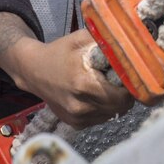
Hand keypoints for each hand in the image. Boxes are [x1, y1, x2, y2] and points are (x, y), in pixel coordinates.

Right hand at [12, 30, 133, 129]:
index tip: (130, 75)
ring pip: (112, 114)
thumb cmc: (59, 52)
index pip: (122, 96)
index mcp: (83, 83)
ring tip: (104, 85)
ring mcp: (77, 117)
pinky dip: (103, 108)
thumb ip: (105, 41)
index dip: (130, 86)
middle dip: (125, 94)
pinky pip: (101, 118)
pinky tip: (94, 94)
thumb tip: (130, 44)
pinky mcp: (75, 124)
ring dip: (114, 102)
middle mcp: (80, 106)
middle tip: (120, 79)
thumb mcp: (81, 39)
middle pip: (120, 107)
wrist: (33, 71)